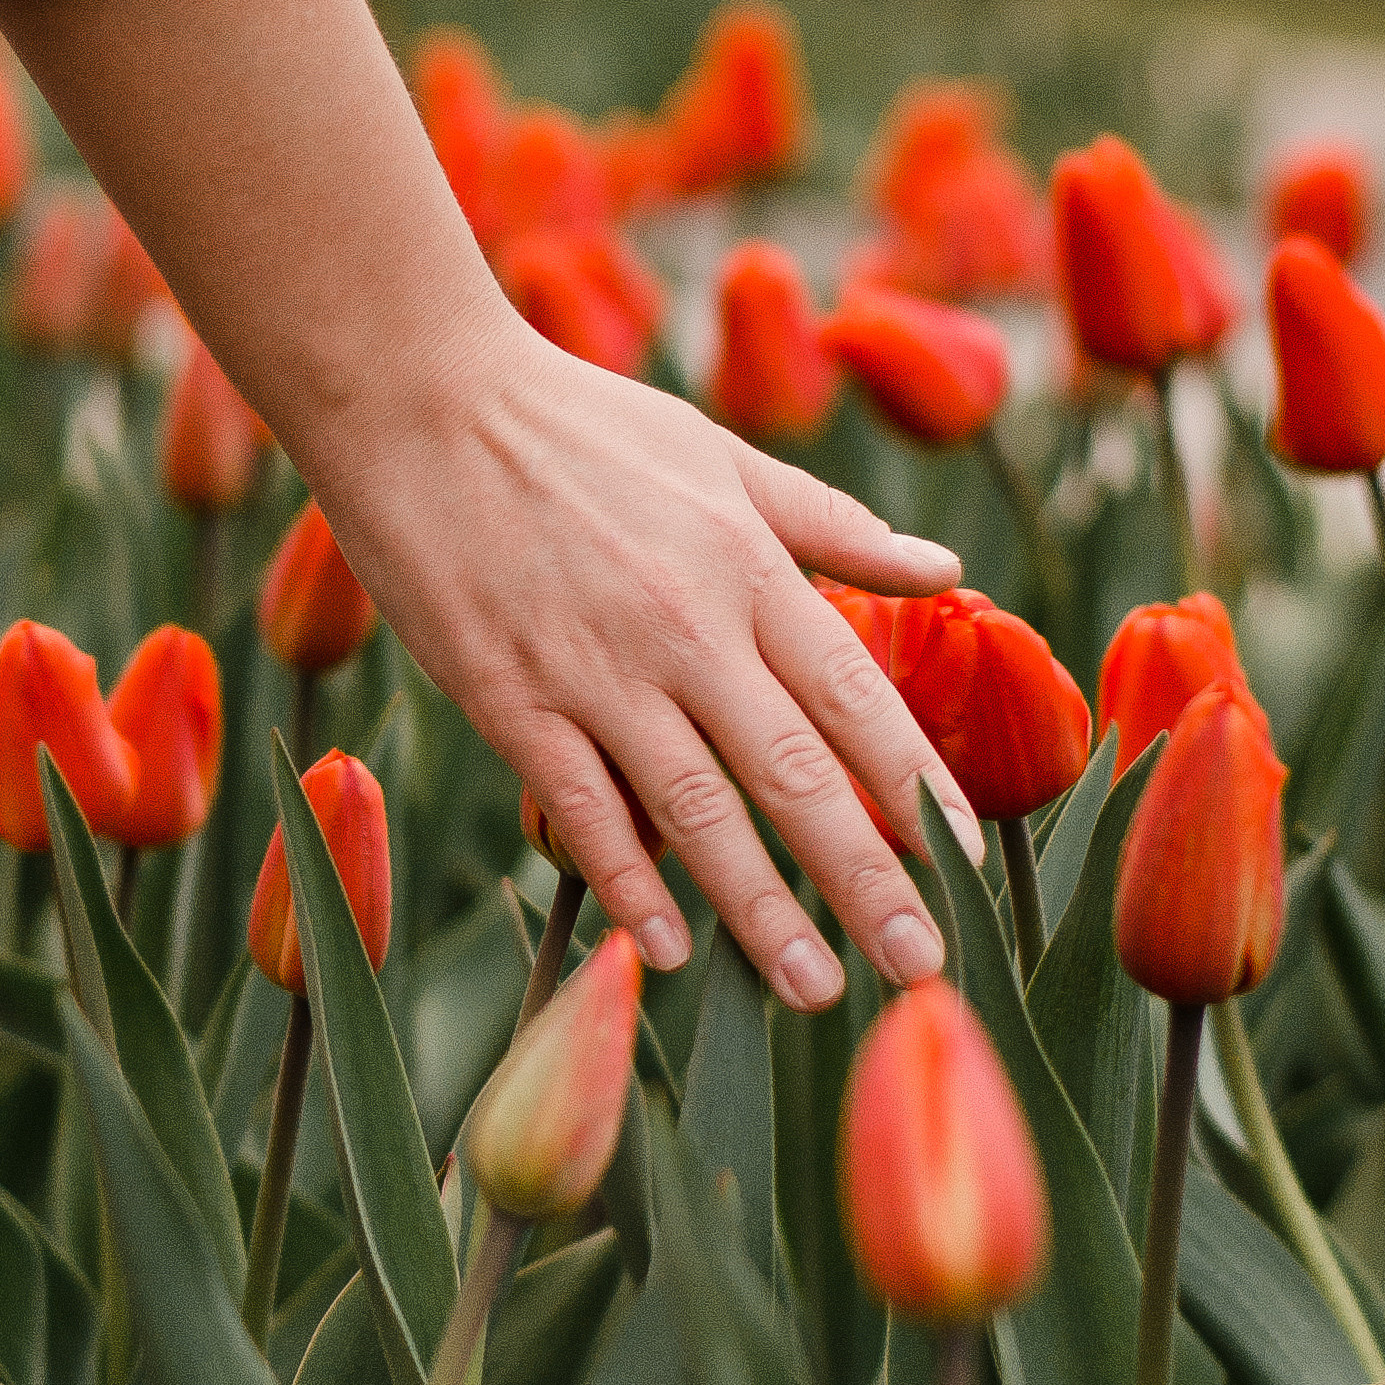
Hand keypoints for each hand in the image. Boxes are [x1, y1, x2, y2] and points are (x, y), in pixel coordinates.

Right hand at [313, 306, 977, 1004]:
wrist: (419, 397)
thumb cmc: (578, 421)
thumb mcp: (724, 455)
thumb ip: (836, 525)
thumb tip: (949, 571)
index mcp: (750, 567)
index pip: (857, 699)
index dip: (917, 788)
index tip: (964, 866)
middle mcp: (688, 628)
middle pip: (797, 774)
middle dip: (866, 879)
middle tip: (919, 966)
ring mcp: (596, 670)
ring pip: (698, 810)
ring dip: (759, 909)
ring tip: (813, 987)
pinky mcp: (509, 698)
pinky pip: (581, 809)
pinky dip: (627, 881)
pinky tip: (663, 949)